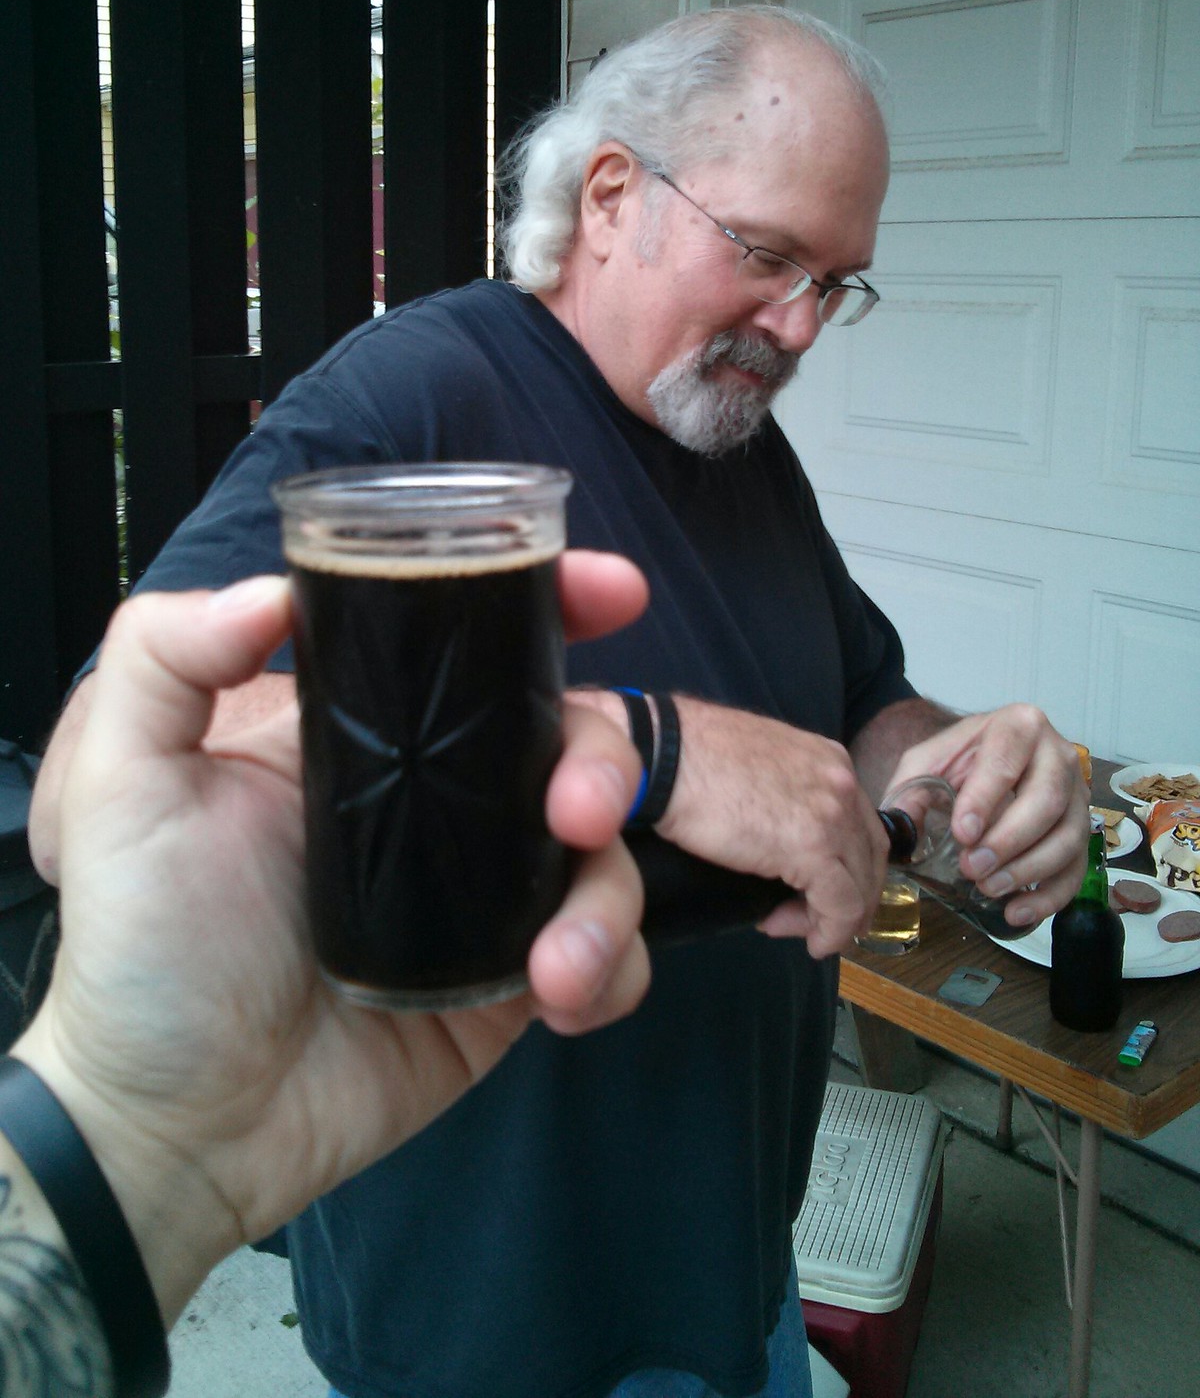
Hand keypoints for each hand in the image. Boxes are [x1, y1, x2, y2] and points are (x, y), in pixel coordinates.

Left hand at [11, 555, 649, 1322]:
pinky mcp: (512, 984)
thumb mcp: (124, 783)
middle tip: (580, 811)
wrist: (181, 1124)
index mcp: (367, 738)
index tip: (613, 592)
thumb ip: (165, 657)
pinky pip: (608, 954)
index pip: (474, 650)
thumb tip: (276, 591)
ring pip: (604, 851)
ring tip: (554, 962)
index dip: (553, 605)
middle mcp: (441, 802)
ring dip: (610, 892)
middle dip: (605, 759)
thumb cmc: (147, 944)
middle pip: (570, 740)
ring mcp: (484, 894)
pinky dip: (611, 966)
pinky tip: (556, 996)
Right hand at [653, 699, 887, 957]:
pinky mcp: (812, 848)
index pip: (860, 823)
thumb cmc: (692, 756)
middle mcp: (842, 784)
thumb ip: (783, 795)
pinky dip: (830, 932)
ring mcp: (832, 815)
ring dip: (835, 919)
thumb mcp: (757, 767)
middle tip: (820, 921)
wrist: (667, 754)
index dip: (848, 864)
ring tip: (798, 931)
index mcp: (830, 760)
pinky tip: (812, 943)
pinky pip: (840, 906)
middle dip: (852, 896)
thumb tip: (777, 841)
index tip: (816, 889)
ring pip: (860, 885)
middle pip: (870, 855)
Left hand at [887, 703, 1087, 927]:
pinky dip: (1050, 897)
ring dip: (1028, 870)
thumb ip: (910, 789)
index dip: (985, 799)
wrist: (988, 759)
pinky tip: (1016, 912)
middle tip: (971, 867)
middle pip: (1046, 801)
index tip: (963, 832)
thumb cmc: (960, 760)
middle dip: (1008, 841)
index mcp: (1019, 726)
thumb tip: (900, 829)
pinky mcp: (1083, 831)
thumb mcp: (928, 762)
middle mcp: (1059, 755)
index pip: (1006, 761)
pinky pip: (1078, 868)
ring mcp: (1078, 794)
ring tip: (988, 889)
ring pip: (1068, 837)